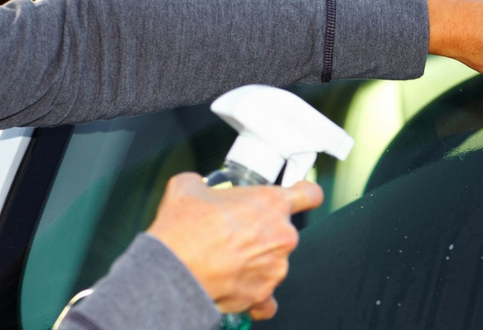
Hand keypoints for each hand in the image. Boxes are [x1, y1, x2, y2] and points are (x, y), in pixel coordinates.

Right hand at [146, 173, 323, 320]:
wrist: (173, 270)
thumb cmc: (184, 230)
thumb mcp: (188, 187)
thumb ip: (202, 184)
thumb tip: (195, 186)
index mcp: (272, 204)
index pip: (309, 194)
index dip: (304, 193)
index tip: (301, 196)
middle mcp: (282, 236)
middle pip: (282, 232)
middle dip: (261, 233)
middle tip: (234, 234)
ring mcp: (275, 267)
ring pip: (272, 263)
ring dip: (255, 262)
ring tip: (225, 261)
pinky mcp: (263, 294)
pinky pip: (267, 298)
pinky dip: (256, 295)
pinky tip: (240, 287)